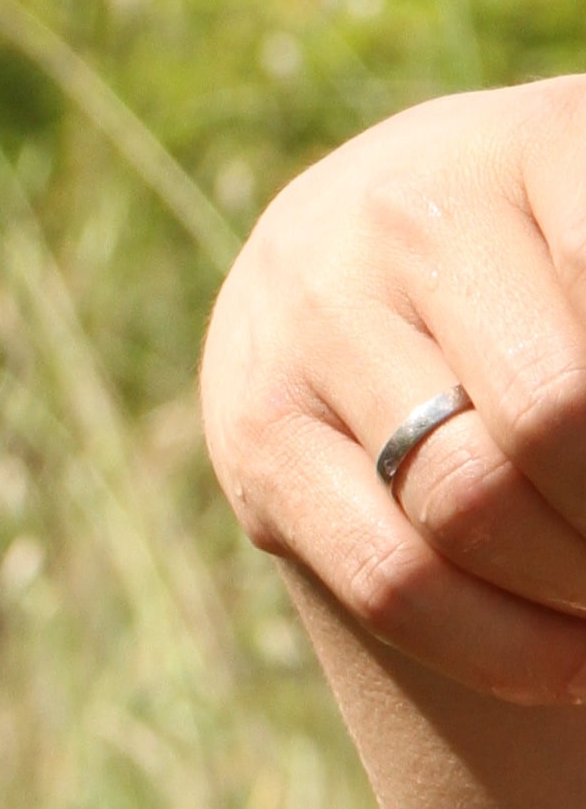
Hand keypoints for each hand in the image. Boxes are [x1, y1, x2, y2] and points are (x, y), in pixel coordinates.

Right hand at [201, 80, 585, 696]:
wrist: (369, 248)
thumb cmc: (565, 259)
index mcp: (547, 141)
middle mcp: (412, 214)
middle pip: (554, 415)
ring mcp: (314, 320)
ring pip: (468, 506)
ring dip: (580, 593)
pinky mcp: (255, 430)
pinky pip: (391, 579)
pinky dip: (505, 650)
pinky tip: (574, 667)